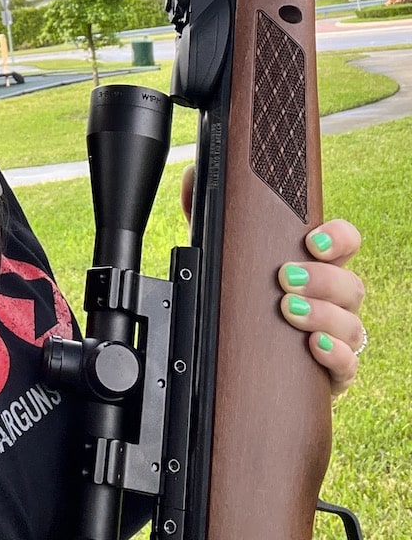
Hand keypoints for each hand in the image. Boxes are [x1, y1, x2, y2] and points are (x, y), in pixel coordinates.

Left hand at [180, 166, 364, 397]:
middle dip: (322, 278)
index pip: (345, 241)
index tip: (311, 240)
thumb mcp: (226, 252)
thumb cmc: (245, 294)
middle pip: (352, 283)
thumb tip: (194, 178)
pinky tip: (313, 345)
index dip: (338, 237)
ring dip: (323, 315)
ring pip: (352, 323)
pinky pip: (349, 364)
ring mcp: (337, 334)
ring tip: (288, 308)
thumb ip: (207, 211)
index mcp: (316, 264)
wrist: (251, 354)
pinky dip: (334, 354)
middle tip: (285, 277)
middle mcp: (334, 298)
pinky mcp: (334, 369)